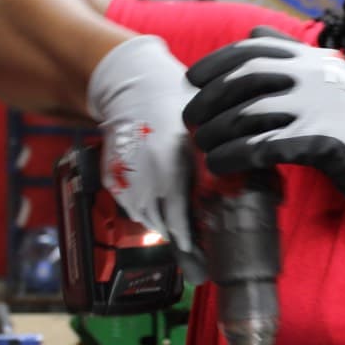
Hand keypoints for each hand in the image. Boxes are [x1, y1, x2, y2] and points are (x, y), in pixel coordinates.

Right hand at [87, 35, 196, 254]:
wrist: (135, 91)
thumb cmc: (177, 111)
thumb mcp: (199, 141)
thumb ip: (208, 171)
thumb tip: (230, 196)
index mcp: (171, 170)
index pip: (179, 219)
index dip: (189, 240)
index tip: (198, 253)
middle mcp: (145, 179)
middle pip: (162, 225)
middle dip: (179, 237)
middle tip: (196, 249)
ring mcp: (126, 181)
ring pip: (146, 219)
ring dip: (162, 224)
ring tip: (180, 226)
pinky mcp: (114, 180)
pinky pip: (132, 207)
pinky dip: (145, 210)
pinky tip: (159, 204)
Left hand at [183, 30, 344, 235]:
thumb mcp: (330, 76)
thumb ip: (292, 53)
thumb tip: (254, 30)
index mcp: (312, 59)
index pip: (253, 50)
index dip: (216, 62)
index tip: (193, 78)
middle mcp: (313, 78)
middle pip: (244, 81)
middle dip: (209, 99)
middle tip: (190, 118)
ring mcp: (317, 109)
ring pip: (249, 116)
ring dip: (217, 131)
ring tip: (202, 144)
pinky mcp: (319, 142)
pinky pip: (263, 147)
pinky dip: (235, 156)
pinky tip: (219, 164)